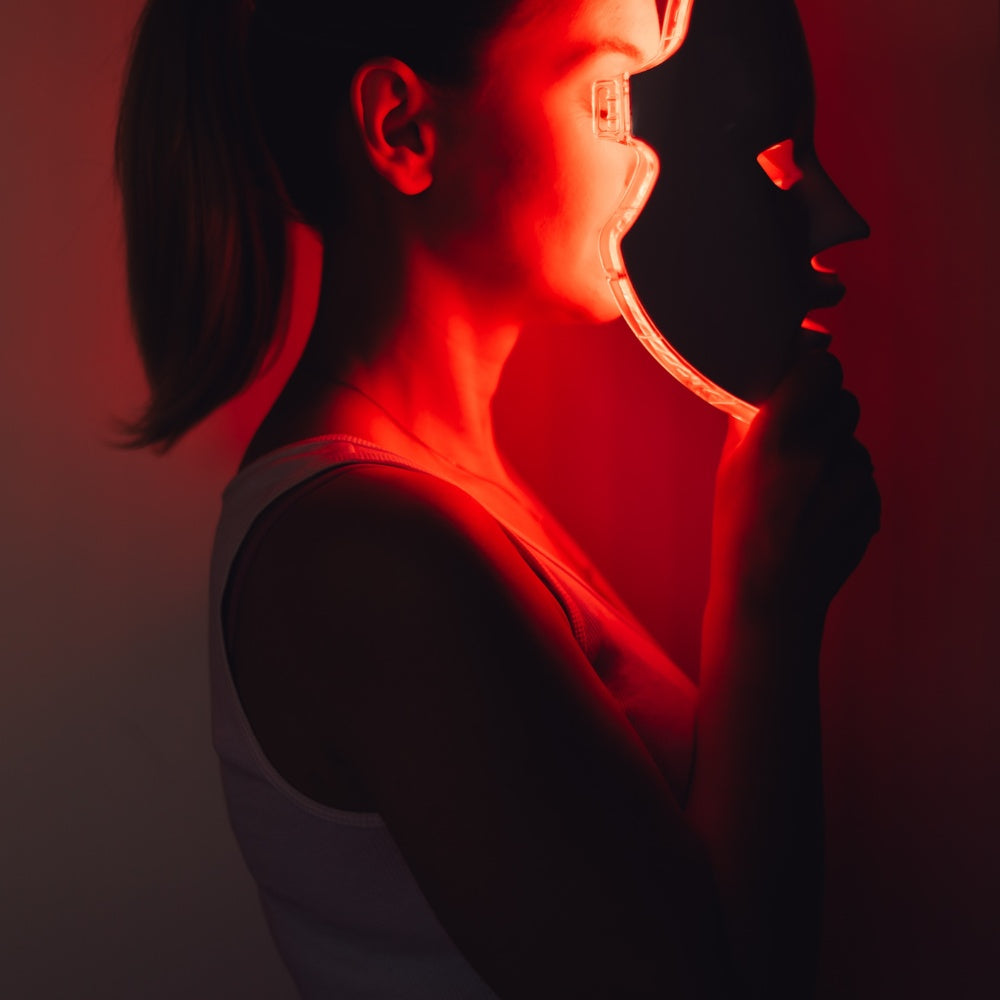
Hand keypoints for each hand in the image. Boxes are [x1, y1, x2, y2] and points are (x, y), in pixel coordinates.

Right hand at [710, 350, 880, 616]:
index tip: (806, 378)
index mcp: (775, 434)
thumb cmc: (739, 532)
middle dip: (826, 413)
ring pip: (855, 443)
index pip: (821, 367)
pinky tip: (819, 514)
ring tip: (805, 491)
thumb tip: (770, 383)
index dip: (815, 369)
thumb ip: (753, 420)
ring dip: (837, 454)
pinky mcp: (871, 504)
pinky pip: (866, 479)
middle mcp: (817, 451)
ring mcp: (850, 480)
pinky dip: (848, 489)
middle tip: (801, 439)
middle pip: (844, 401)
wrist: (769, 596)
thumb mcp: (731, 468)